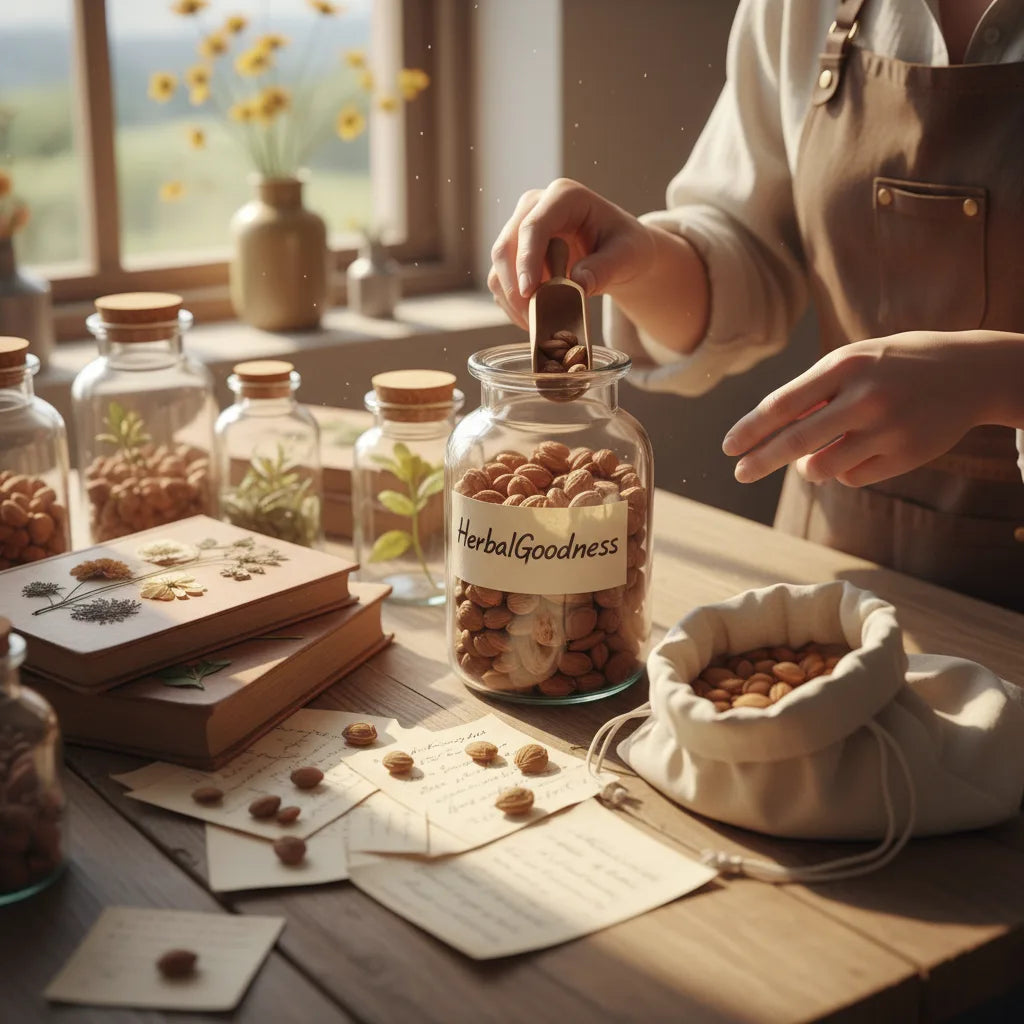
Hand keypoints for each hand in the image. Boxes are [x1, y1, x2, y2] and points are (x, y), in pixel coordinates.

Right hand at [487, 178, 656, 327]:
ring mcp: (520, 229)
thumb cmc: (625, 246)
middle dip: (515, 287)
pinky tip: (535, 320)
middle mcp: (535, 207)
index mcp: (564, 197)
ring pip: (499, 267)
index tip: (529, 292)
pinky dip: (513, 305)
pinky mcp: (514, 254)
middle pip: (506, 246)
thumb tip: (577, 284)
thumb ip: (604, 268)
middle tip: (533, 320)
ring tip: (538, 326)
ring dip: (512, 300)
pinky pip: (501, 282)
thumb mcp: (626, 255)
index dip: (527, 259)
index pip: (534, 226)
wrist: (618, 252)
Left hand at [722, 332, 993, 486]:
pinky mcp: (906, 456)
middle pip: (796, 442)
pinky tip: (861, 450)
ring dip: (808, 467)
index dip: (750, 430)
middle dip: (760, 461)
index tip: (728, 448)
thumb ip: (811, 392)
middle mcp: (864, 397)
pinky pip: (853, 478)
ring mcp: (887, 429)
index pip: (782, 404)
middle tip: (740, 474)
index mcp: (844, 366)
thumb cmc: (892, 365)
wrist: (969, 372)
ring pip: (821, 468)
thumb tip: (767, 432)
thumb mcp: (852, 362)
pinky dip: (844, 472)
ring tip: (816, 455)